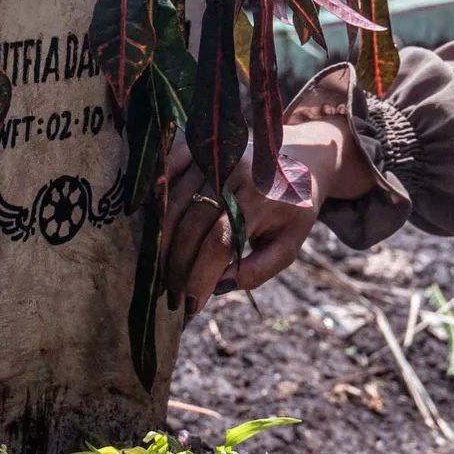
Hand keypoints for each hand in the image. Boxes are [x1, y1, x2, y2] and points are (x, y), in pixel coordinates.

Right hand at [160, 119, 373, 316]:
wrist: (302, 163)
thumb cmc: (292, 212)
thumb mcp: (288, 246)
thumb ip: (258, 270)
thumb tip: (217, 287)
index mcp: (261, 197)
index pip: (220, 243)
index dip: (200, 276)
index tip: (191, 304)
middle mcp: (234, 172)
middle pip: (191, 227)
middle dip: (178, 267)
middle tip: (173, 297)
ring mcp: (213, 157)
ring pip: (174, 205)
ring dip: (163, 245)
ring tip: (164, 276)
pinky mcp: (198, 149)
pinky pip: (167, 173)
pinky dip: (155, 198)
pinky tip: (152, 230)